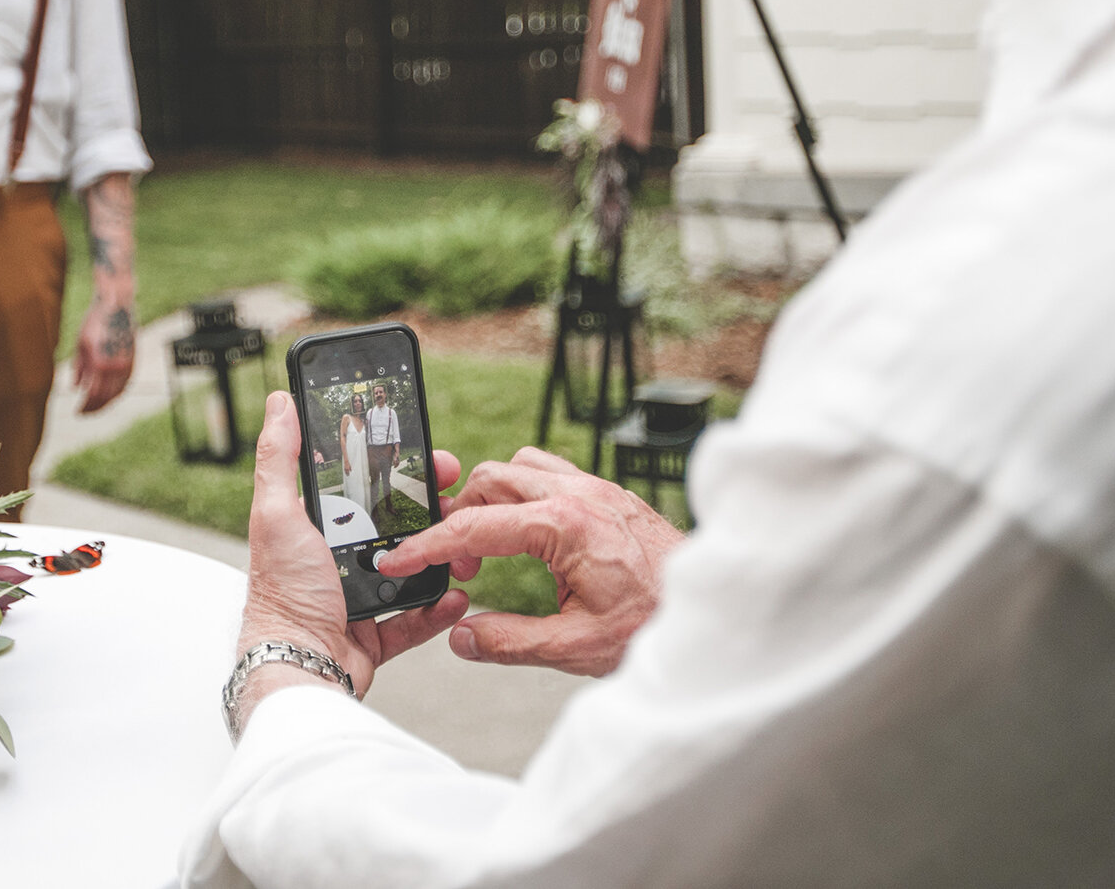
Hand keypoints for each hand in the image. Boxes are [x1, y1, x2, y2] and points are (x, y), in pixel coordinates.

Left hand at [72, 299, 133, 412]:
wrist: (117, 305)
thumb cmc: (95, 321)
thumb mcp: (81, 344)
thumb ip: (79, 368)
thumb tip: (75, 388)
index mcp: (99, 362)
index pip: (93, 395)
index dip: (85, 407)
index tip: (77, 412)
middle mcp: (115, 365)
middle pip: (106, 397)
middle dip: (94, 408)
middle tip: (83, 413)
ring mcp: (126, 363)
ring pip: (117, 393)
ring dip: (106, 403)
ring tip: (94, 407)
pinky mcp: (133, 360)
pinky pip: (125, 384)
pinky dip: (116, 393)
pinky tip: (108, 396)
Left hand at [232, 393, 467, 733]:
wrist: (298, 666)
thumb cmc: (281, 593)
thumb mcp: (277, 513)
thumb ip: (279, 458)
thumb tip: (280, 403)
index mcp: (317, 528)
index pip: (365, 488)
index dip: (400, 471)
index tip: (431, 459)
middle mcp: (337, 560)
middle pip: (397, 527)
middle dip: (433, 514)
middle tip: (460, 501)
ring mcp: (358, 599)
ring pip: (412, 571)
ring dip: (442, 560)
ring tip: (467, 549)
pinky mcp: (374, 635)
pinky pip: (415, 619)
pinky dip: (437, 609)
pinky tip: (456, 595)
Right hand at [378, 446, 683, 676]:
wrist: (716, 609)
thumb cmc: (657, 625)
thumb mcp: (576, 648)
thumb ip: (510, 641)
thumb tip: (463, 636)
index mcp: (564, 526)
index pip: (473, 528)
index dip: (427, 545)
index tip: (398, 559)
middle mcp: (579, 494)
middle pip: (489, 482)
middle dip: (459, 519)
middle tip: (457, 568)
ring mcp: (596, 488)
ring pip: (519, 467)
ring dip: (492, 499)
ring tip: (488, 547)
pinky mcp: (609, 494)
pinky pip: (552, 471)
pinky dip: (525, 493)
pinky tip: (530, 533)